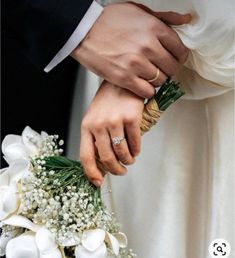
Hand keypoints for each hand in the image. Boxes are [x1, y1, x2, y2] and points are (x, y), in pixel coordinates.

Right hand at [71, 3, 190, 98]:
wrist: (82, 31)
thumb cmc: (108, 21)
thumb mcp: (138, 10)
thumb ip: (165, 17)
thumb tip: (186, 20)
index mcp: (153, 28)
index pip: (180, 50)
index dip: (179, 57)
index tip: (174, 60)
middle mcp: (147, 46)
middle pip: (172, 68)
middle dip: (168, 70)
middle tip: (160, 69)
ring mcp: (136, 64)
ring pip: (161, 81)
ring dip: (156, 81)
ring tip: (147, 76)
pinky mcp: (124, 78)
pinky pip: (147, 92)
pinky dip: (147, 91)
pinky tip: (141, 85)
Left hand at [80, 81, 143, 185]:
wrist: (121, 82)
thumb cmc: (107, 102)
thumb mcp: (94, 118)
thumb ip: (95, 138)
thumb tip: (102, 162)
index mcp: (86, 126)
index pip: (86, 155)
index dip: (91, 173)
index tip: (98, 182)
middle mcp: (99, 125)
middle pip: (107, 158)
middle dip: (116, 170)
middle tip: (121, 171)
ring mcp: (115, 121)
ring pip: (122, 152)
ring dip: (128, 160)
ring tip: (130, 159)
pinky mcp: (132, 118)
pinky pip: (135, 143)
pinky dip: (136, 150)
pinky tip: (136, 149)